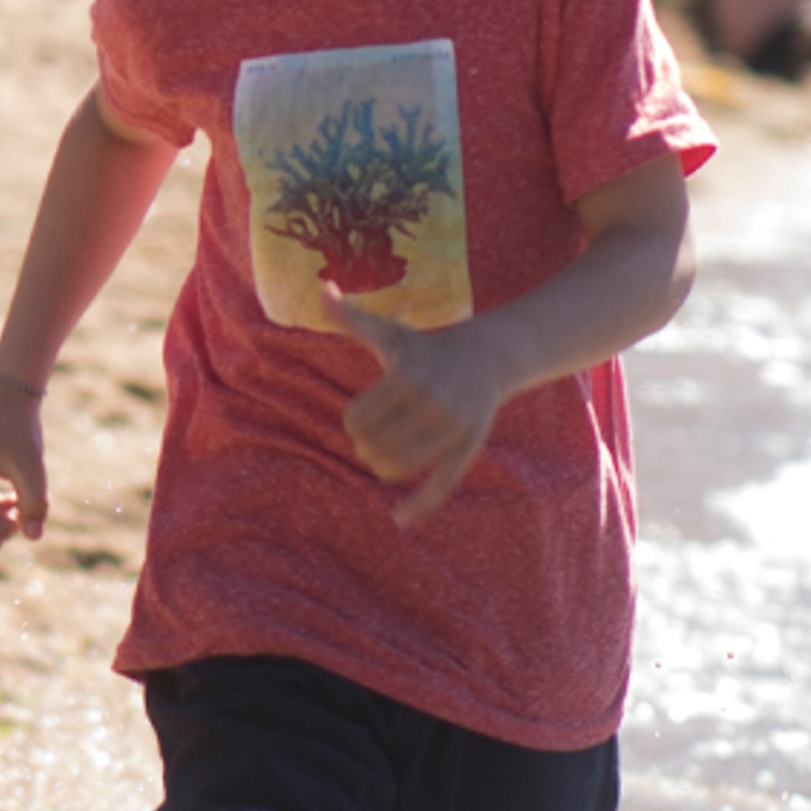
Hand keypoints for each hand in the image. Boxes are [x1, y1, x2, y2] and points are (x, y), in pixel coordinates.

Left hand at [326, 287, 507, 525]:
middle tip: (372, 440)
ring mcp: (453, 427)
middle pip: (374, 446)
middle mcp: (432, 401)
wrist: (487, 356)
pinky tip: (400, 521)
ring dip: (382, 468)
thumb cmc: (426, 346)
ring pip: (399, 466)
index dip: (353, 423)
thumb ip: (352, 317)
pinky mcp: (469, 446)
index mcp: (407, 376)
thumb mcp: (390, 332)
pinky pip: (441, 485)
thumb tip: (322, 289)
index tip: (362, 417)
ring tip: (382, 458)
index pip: (357, 419)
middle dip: (365, 446)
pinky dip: (419, 506)